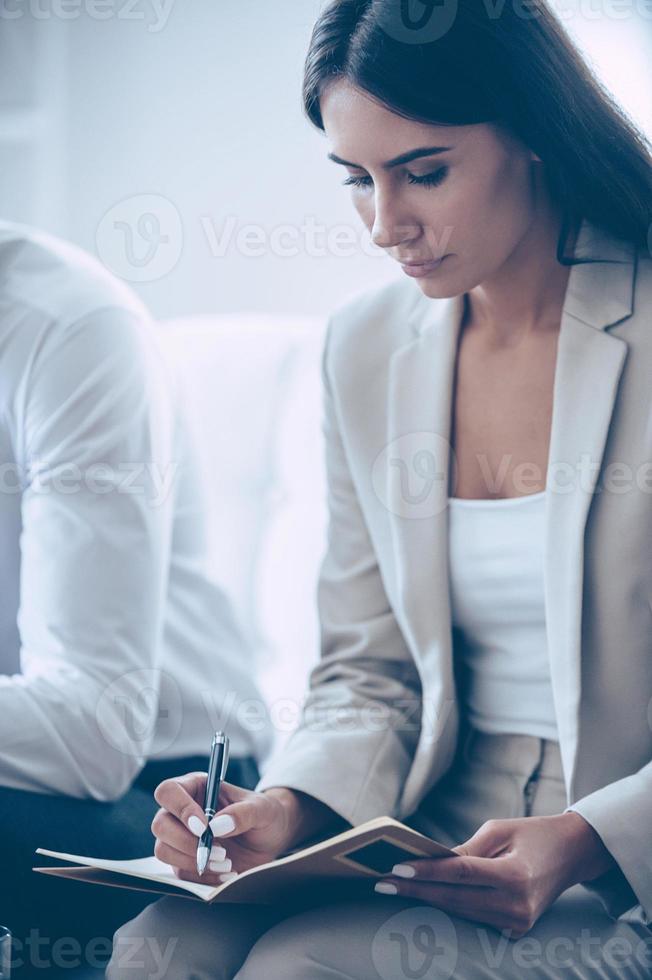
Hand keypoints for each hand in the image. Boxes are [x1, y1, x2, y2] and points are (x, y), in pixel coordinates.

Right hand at [151, 772, 291, 886]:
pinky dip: (202, 877)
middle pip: (160, 824)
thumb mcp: (262, 808)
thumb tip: (217, 825)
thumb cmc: (265, 814)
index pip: (169, 791)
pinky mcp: (186, 861)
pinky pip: (179, 873)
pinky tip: (225, 873)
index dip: (180, 809)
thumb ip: (243, 813)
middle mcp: (183, 811)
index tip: (203, 827)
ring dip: (193, 861)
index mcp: (197, 788)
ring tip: (226, 862)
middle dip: (186, 842)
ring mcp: (182, 837)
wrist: (272, 838)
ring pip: (163, 850)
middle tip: (219, 850)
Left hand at [374, 812, 615, 936]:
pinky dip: (449, 905)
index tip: (396, 868)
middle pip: (455, 898)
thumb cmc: (532, 834)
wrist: (571, 855)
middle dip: (416, 890)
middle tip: (382, 883)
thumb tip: (432, 862)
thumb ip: (466, 849)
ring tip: (395, 888)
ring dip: (427, 899)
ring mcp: (517, 922)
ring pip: (460, 911)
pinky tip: (424, 896)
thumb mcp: (499, 829)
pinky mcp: (515, 929)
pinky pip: (474, 916)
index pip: (460, 874)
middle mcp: (517, 904)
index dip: (427, 871)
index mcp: (515, 875)